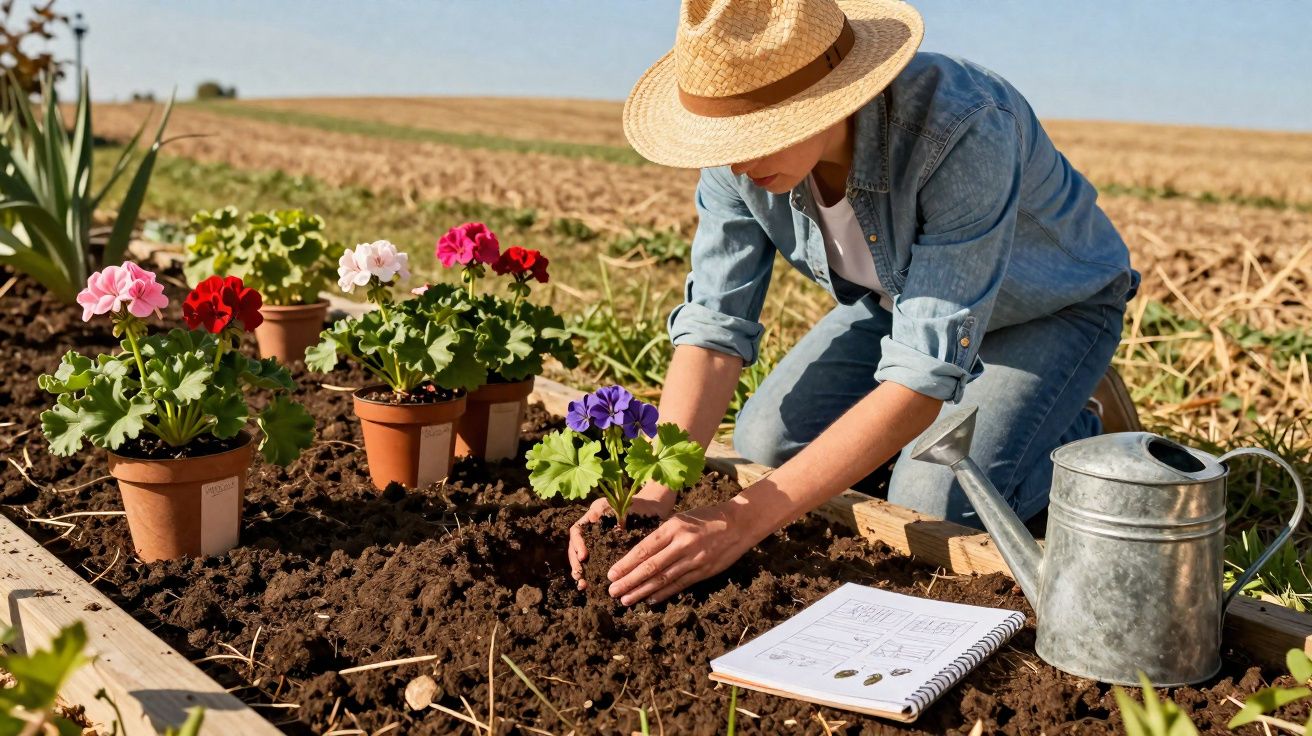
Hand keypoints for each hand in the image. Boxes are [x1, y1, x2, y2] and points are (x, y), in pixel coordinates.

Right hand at [567, 487, 674, 590]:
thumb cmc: (636, 505)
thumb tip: (592, 517)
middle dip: (575, 563)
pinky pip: (595, 565)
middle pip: (574, 548)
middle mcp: (590, 532)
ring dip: (581, 571)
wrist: (651, 511)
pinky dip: (592, 575)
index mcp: (590, 519)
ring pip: (582, 558)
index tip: (583, 556)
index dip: (577, 544)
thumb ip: (607, 509)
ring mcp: (597, 543)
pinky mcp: (606, 554)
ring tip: (583, 584)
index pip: (576, 531)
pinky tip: (591, 585)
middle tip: (579, 575)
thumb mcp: (620, 504)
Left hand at [605, 500, 759, 605]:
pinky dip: (664, 593)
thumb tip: (638, 553)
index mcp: (673, 527)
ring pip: (663, 578)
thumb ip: (662, 535)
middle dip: (629, 581)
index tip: (612, 574)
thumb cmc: (705, 518)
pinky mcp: (704, 570)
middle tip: (612, 591)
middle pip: (651, 566)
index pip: (644, 549)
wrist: (738, 523)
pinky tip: (650, 600)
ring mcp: (694, 558)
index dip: (626, 563)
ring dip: (642, 591)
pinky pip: (680, 584)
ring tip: (626, 600)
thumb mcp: (681, 518)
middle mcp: (682, 543)